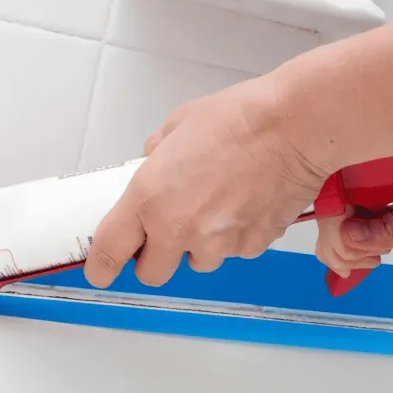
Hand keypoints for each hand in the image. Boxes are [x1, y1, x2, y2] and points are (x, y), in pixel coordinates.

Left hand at [83, 74, 332, 288]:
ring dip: (199, 244)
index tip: (100, 269)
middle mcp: (179, 230)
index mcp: (149, 199)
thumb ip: (157, 154)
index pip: (111, 251)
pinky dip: (236, 235)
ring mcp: (218, 244)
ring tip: (218, 205)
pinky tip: (246, 202)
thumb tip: (154, 164)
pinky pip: (235, 251)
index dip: (101, 266)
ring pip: (198, 262)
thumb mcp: (177, 125)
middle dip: (156, 257)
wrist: (293, 128)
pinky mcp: (252, 246)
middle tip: (167, 229)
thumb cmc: (238, 119)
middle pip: (152, 273)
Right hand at [315, 151, 392, 276]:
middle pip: (332, 214)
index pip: (339, 198)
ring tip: (376, 261)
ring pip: (337, 224)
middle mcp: (372, 178)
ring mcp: (374, 194)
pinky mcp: (381, 207)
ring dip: (346, 250)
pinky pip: (353, 228)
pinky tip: (370, 260)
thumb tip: (349, 237)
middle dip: (343, 246)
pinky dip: (353, 249)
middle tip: (375, 261)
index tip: (368, 256)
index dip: (341, 232)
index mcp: (384, 168)